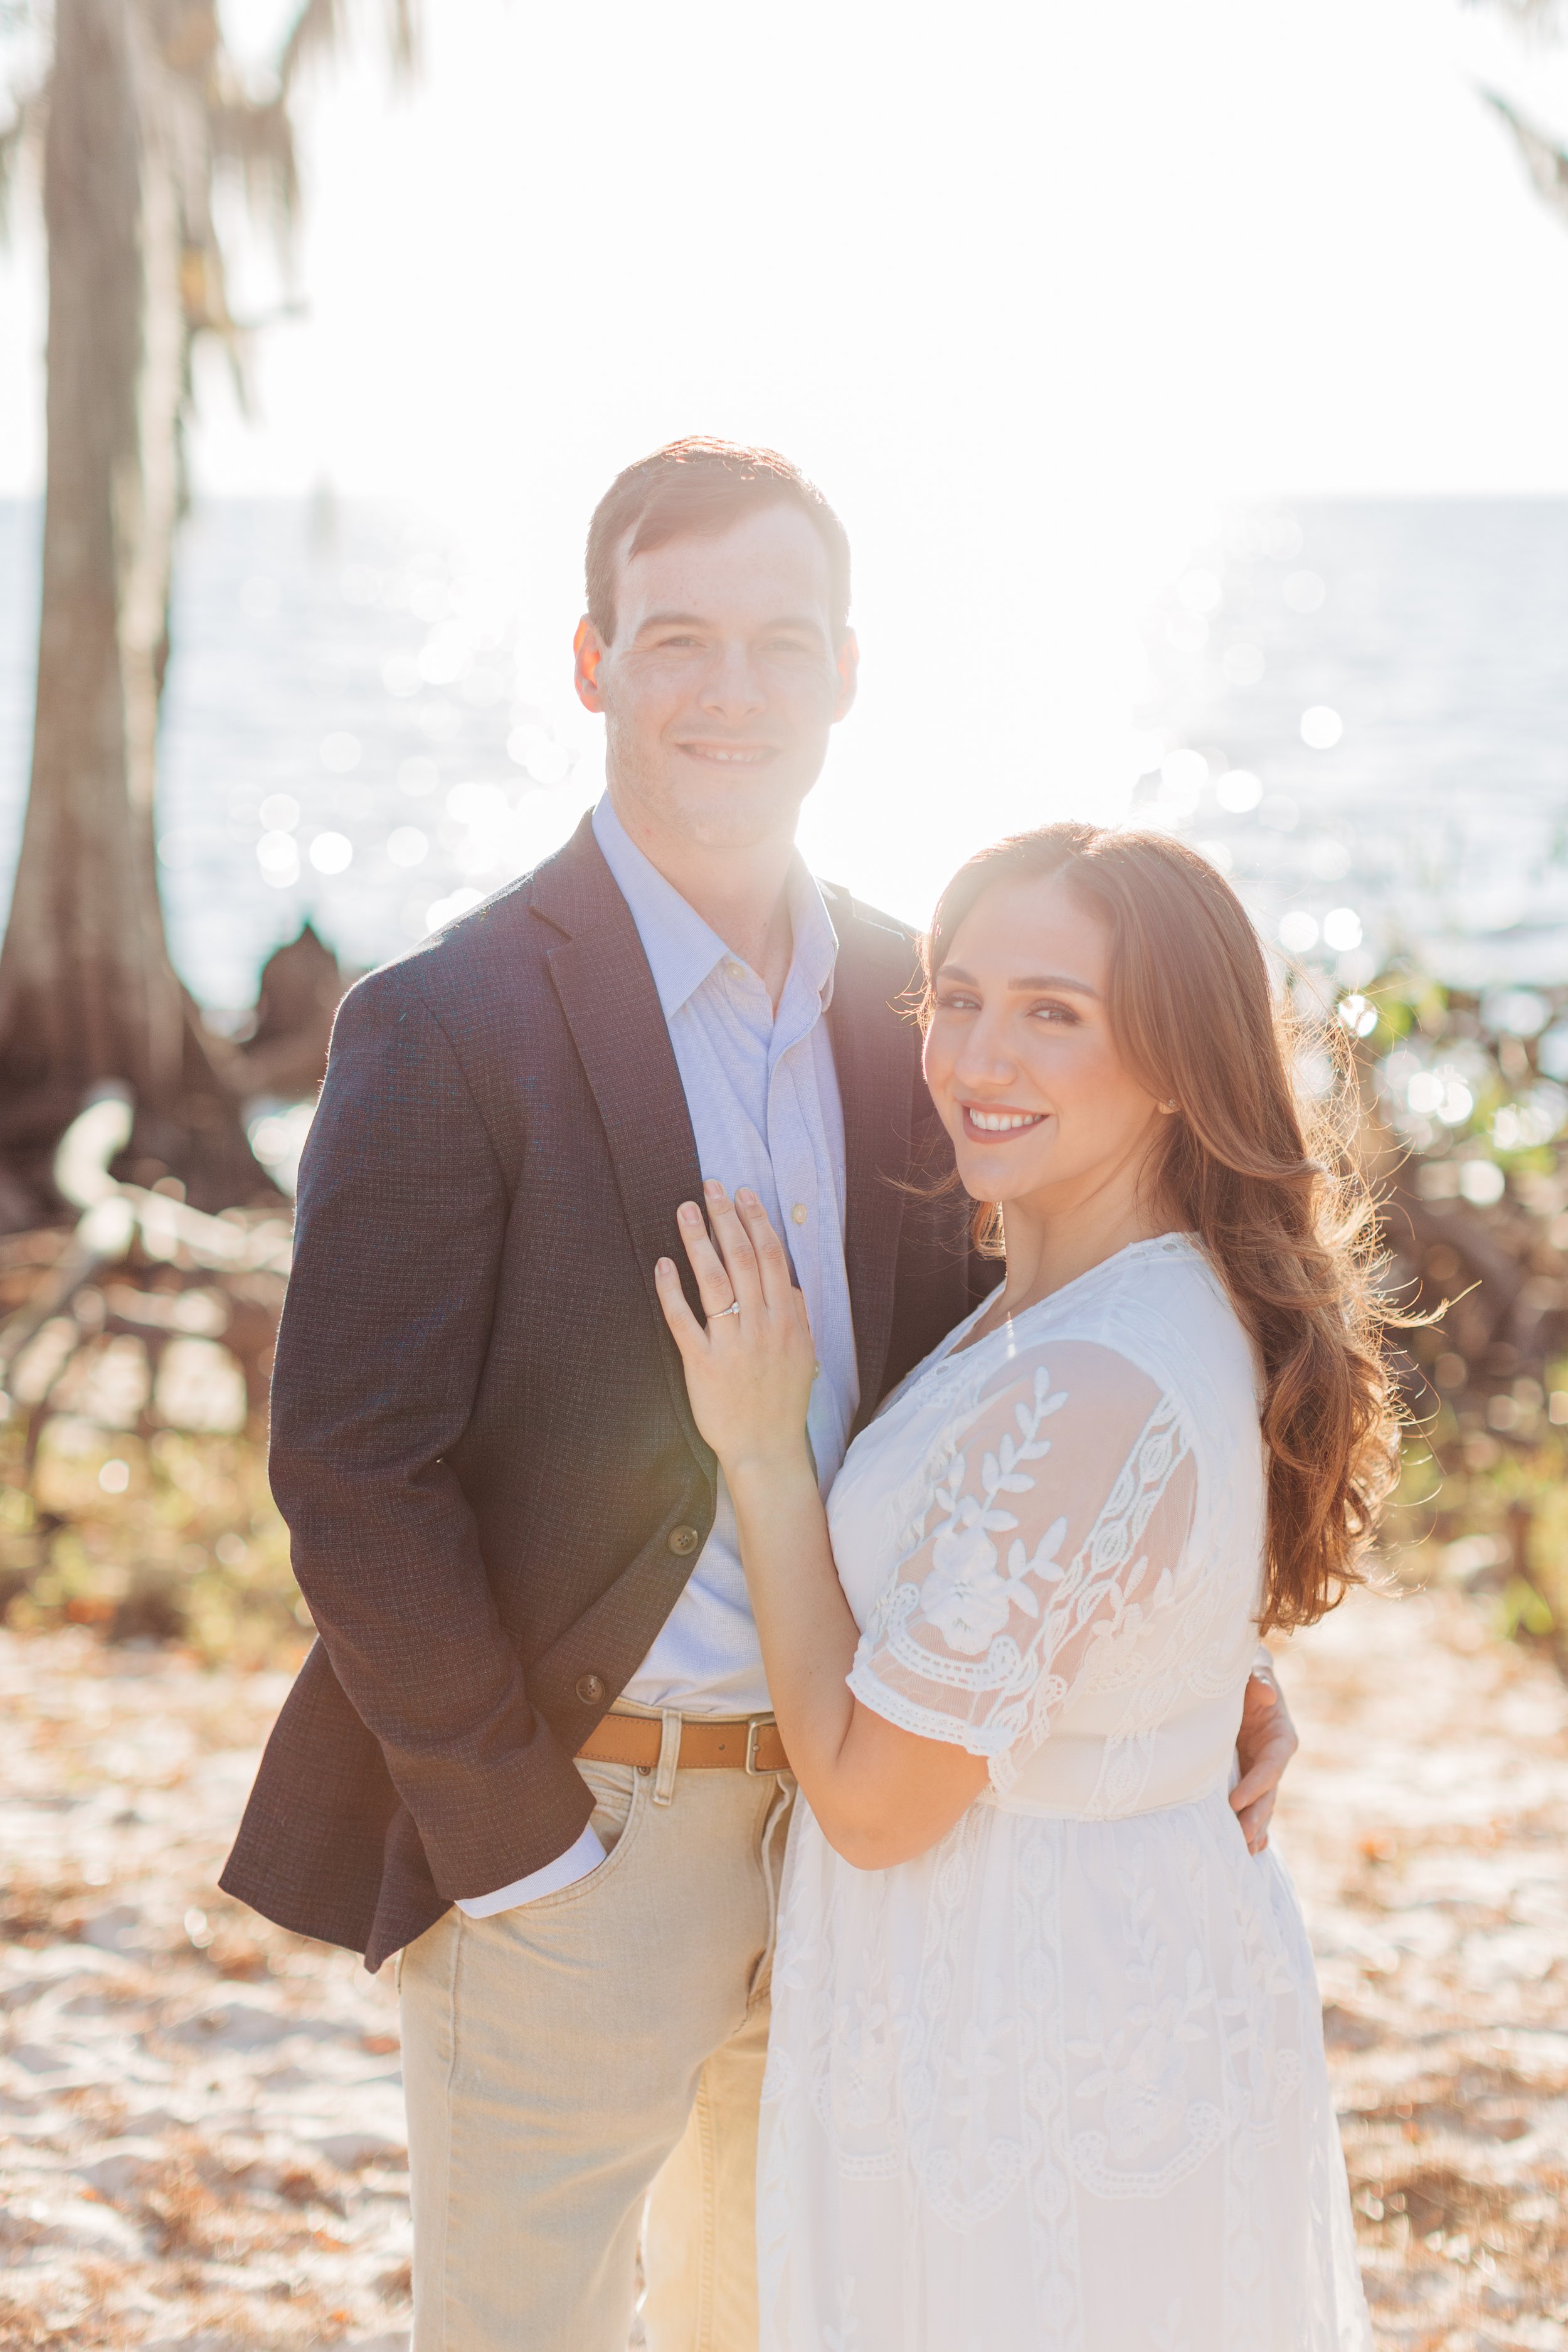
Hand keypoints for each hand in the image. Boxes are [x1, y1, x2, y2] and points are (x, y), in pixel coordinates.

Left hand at [655, 1183, 816, 1478]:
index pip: (771, 1258)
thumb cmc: (781, 1399)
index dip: (756, 1222)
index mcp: (786, 1319)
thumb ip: (795, 1313)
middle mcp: (761, 1325)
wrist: (766, 1447)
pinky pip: (684, 1320)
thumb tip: (784, 1279)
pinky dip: (672, 1290)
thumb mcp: (802, 1352)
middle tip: (710, 1187)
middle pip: (743, 1259)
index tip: (743, 1194)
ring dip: (699, 1241)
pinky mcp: (703, 1364)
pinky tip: (662, 1264)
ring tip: (685, 1210)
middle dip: (727, 1218)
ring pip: (714, 1281)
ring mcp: (732, 1343)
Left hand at [1231, 1665, 1297, 1855]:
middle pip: (1267, 1794)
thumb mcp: (1253, 1675)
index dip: (1255, 1785)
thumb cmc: (1247, 1679)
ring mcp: (1262, 1772)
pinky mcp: (1248, 1778)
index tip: (1234, 1802)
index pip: (1270, 1767)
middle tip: (1241, 1839)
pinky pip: (1252, 1804)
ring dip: (1253, 1827)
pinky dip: (1253, 1825)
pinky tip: (1251, 1848)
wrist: (1242, 1686)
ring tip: (1243, 1851)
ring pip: (1261, 1805)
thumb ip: (1258, 1681)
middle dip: (1256, 1817)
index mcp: (1281, 1739)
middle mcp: (1275, 1761)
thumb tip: (1265, 1691)